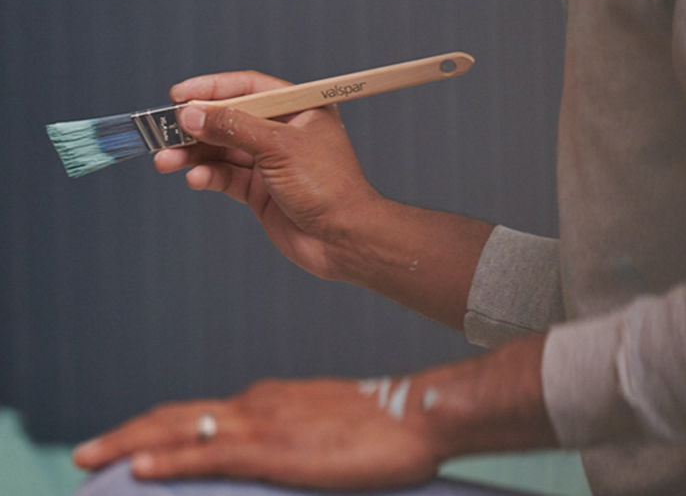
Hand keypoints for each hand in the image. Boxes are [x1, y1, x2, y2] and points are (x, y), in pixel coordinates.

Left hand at [72, 378, 440, 490]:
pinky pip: (209, 454)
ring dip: (130, 443)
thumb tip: (278, 454)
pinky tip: (137, 468)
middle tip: (86, 452)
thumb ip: (295, 437)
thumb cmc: (384, 427)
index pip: (199, 414)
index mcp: (269, 400)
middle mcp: (257, 403)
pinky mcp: (275, 449)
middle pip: (176, 416)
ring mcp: (263, 423)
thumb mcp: (328, 429)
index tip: (128, 446)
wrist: (417, 414)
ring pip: (180, 429)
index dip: (158, 429)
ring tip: (89, 457)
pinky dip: (169, 459)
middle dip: (127, 432)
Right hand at [156, 70, 381, 279]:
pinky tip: (195, 178)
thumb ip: (233, 129)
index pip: (248, 88)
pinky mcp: (261, 191)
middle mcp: (284, 132)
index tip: (177, 95)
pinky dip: (209, 176)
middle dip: (195, 127)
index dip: (212, 90)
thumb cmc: (327, 187)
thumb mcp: (278, 148)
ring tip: (166, 160)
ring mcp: (271, 163)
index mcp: (300, 109)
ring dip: (194, 154)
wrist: (344, 239)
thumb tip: (191, 114)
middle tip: (162, 132)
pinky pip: (227, 177)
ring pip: (223, 151)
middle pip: (230, 120)